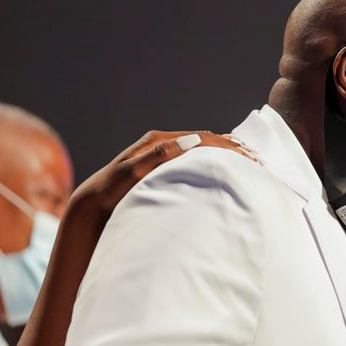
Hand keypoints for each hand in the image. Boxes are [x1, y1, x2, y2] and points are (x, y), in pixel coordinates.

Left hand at [72, 131, 250, 216]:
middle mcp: (160, 144)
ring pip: (200, 149)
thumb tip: (191, 141)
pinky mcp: (160, 168)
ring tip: (246, 159)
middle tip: (255, 158)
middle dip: (230, 147)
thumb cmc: (109, 192)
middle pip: (204, 140)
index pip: (200, 138)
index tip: (247, 156)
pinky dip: (211, 160)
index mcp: (157, 141)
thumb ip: (159, 156)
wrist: (90, 207)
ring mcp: (161, 155)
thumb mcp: (131, 173)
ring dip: (223, 153)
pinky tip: (222, 167)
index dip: (226, 146)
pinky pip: (192, 159)